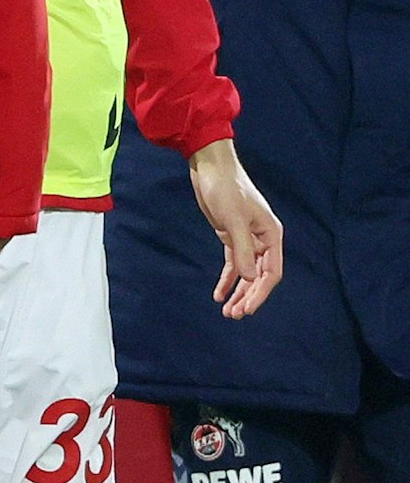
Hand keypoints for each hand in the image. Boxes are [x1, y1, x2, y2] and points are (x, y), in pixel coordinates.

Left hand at [190, 139, 283, 317]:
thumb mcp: (233, 220)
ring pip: (246, 272)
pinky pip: (233, 263)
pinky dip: (226, 279)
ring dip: (237, 291)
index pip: (271, 273)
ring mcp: (248, 238)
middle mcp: (264, 239)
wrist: (209, 168)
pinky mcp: (231, 236)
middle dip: (248, 296)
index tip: (246, 309)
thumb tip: (252, 279)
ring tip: (227, 311)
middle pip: (259, 276)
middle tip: (234, 315)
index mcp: (272, 235)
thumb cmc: (225, 189)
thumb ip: (243, 249)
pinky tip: (218, 294)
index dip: (260, 293)